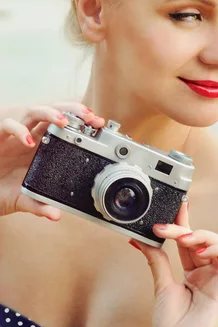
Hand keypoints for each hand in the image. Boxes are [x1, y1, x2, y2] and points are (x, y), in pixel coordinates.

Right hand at [0, 103, 103, 219]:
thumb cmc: (2, 191)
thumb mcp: (24, 200)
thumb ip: (39, 205)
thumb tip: (55, 216)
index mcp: (44, 148)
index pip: (65, 127)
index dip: (81, 123)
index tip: (98, 125)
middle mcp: (32, 137)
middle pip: (54, 113)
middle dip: (73, 110)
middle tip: (89, 116)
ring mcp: (15, 136)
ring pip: (34, 112)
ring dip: (49, 113)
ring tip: (63, 122)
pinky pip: (7, 126)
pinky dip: (19, 131)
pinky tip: (29, 141)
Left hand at [129, 199, 217, 326]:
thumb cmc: (169, 324)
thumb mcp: (160, 284)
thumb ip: (157, 260)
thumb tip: (140, 239)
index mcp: (194, 271)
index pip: (192, 240)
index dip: (186, 222)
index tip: (178, 205)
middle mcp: (208, 273)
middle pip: (206, 239)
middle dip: (188, 228)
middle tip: (167, 228)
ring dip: (205, 236)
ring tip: (185, 239)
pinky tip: (202, 252)